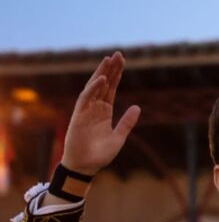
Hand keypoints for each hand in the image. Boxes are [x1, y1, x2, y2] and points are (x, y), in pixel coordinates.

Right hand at [62, 52, 139, 176]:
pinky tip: (102, 79)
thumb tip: (137, 107)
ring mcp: (86, 111)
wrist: (86, 167)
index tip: (122, 62)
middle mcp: (95, 108)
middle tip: (118, 54)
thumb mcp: (119, 137)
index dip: (116, 75)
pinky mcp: (78, 116)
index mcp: (104, 112)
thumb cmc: (100, 154)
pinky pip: (86, 99)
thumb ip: (127, 122)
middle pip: (103, 84)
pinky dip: (94, 88)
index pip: (111, 89)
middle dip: (111, 69)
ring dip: (101, 73)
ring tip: (109, 59)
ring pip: (94, 87)